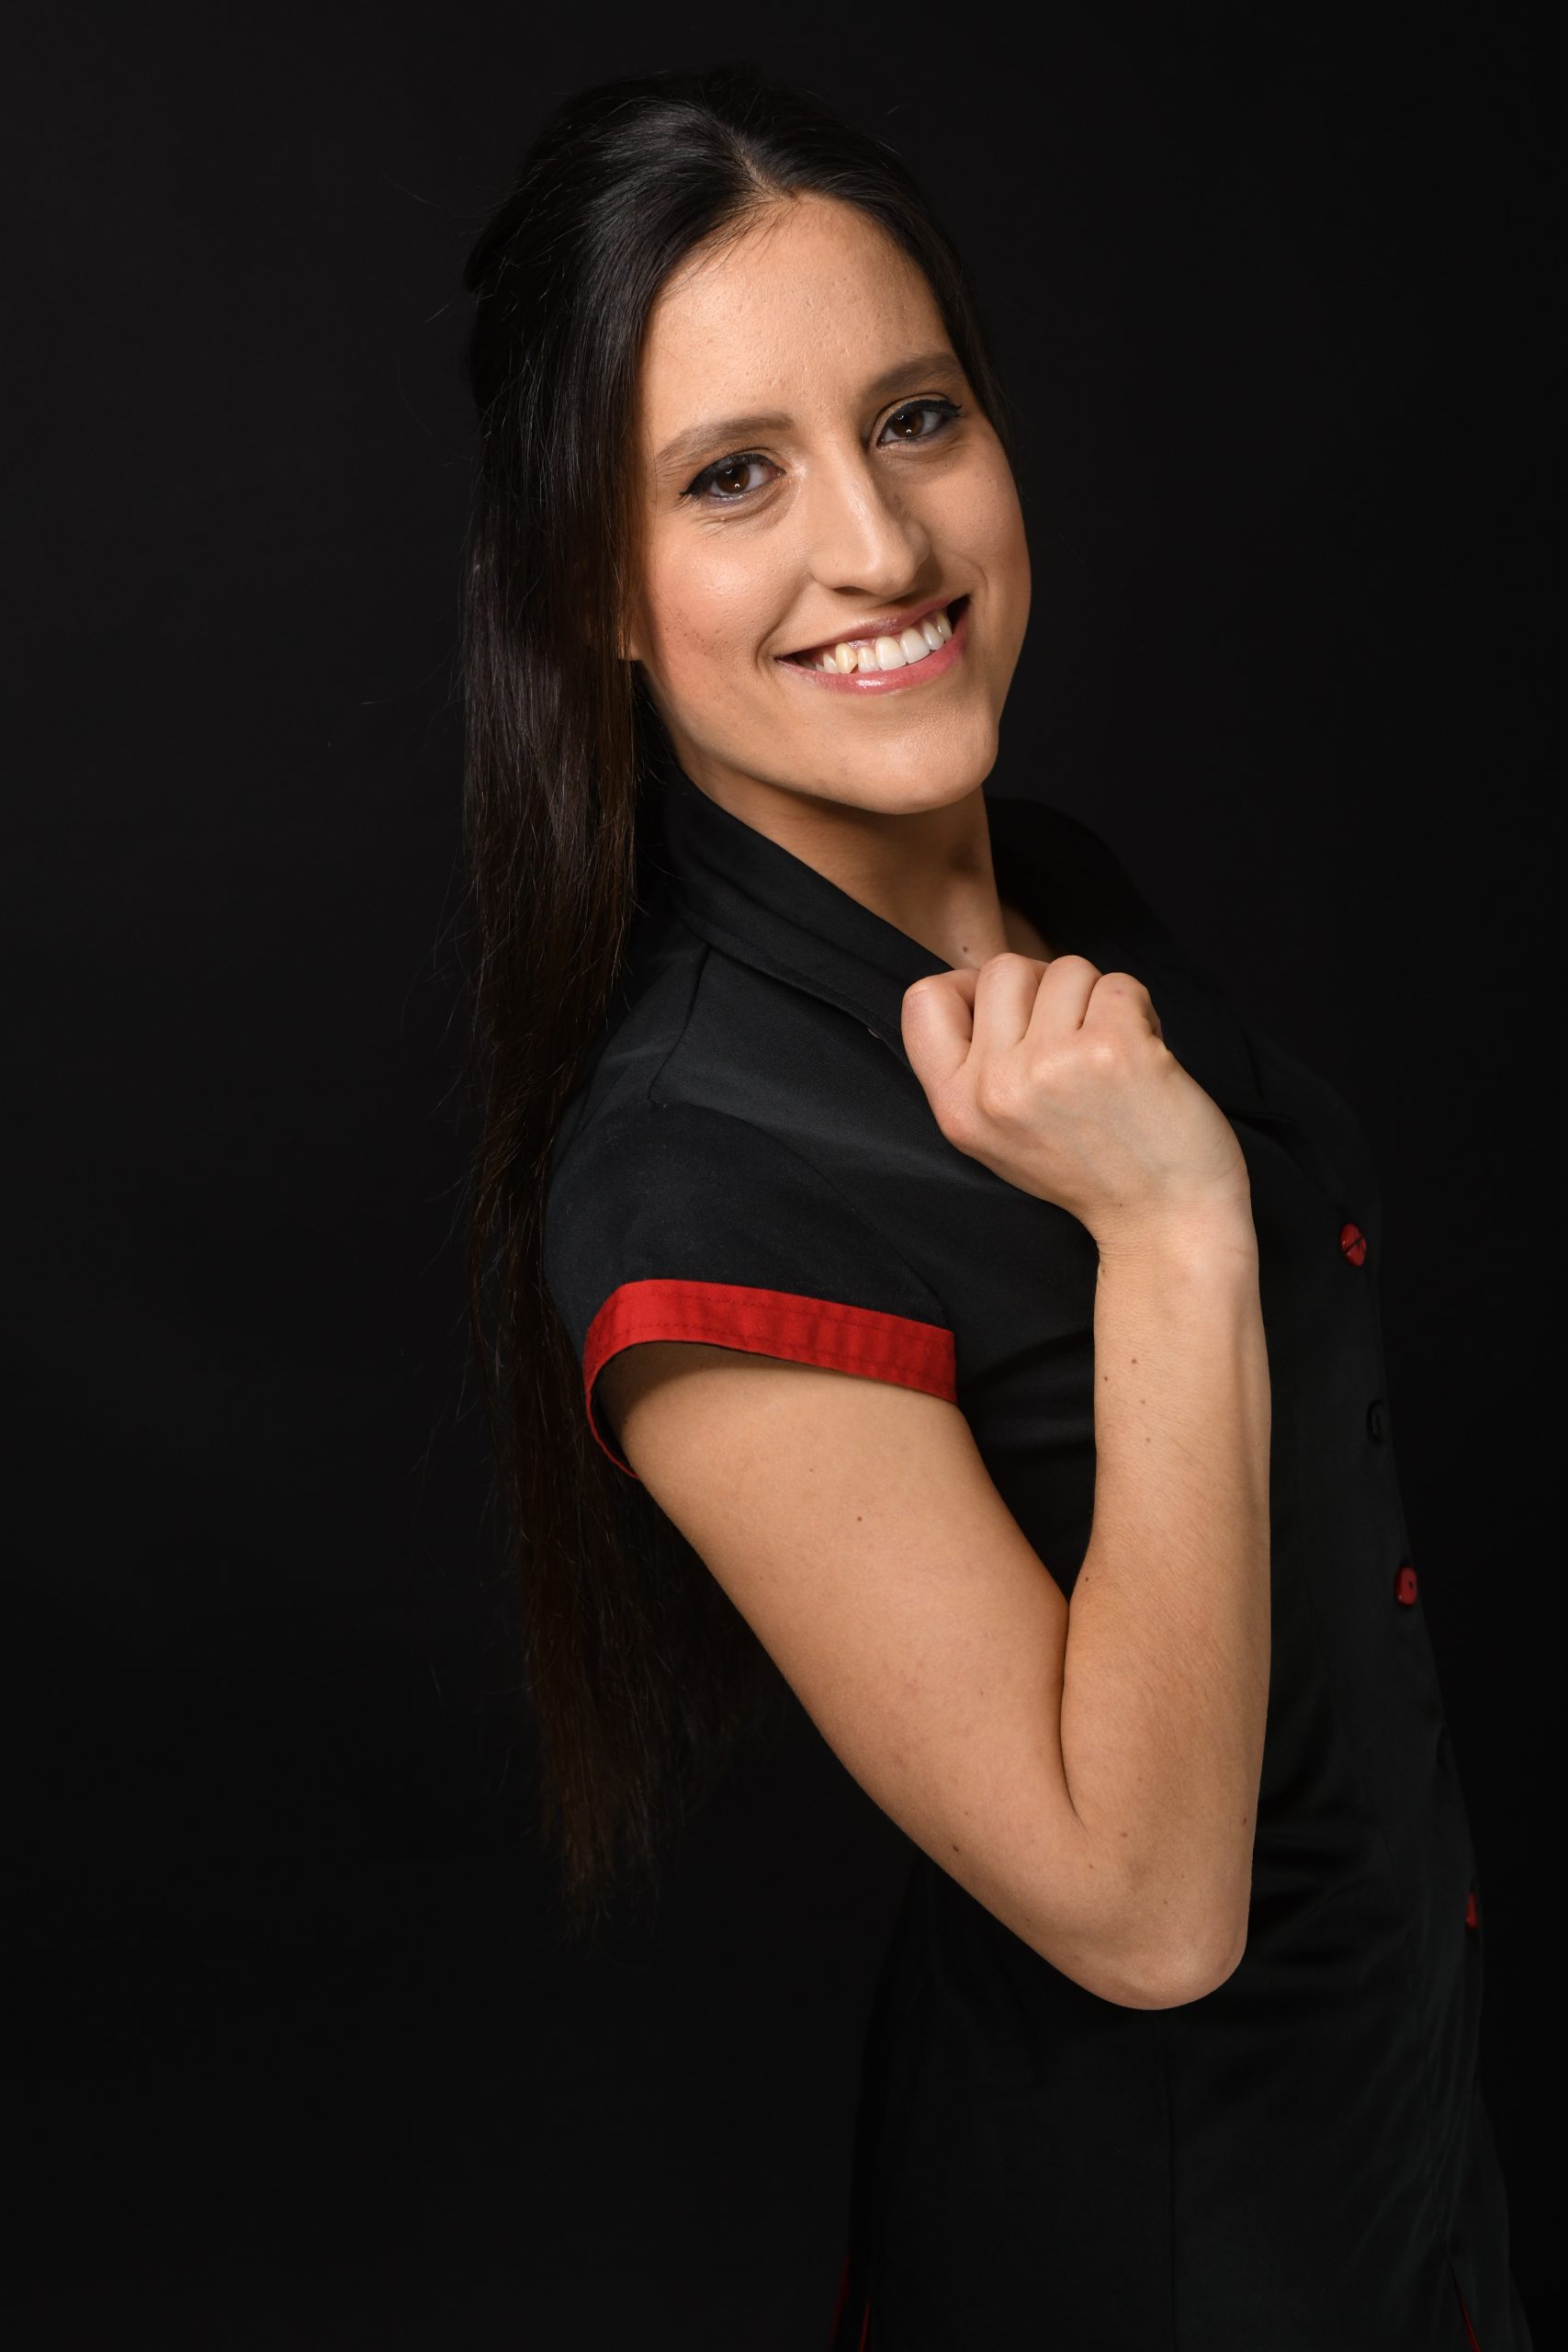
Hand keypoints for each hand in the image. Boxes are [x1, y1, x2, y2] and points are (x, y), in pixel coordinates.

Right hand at [901, 953, 1252, 1246]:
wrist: (1167, 1224)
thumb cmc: (1093, 1172)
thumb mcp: (999, 1136)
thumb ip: (977, 1067)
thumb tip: (981, 981)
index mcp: (957, 1108)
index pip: (924, 999)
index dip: (969, 989)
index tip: (1013, 1018)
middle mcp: (994, 1087)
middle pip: (1002, 970)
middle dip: (1048, 992)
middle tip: (1076, 1043)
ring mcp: (1051, 1065)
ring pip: (1065, 969)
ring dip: (1098, 1001)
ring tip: (1113, 1057)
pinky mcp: (1112, 1049)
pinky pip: (1119, 983)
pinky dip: (1141, 1011)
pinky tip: (1145, 1056)